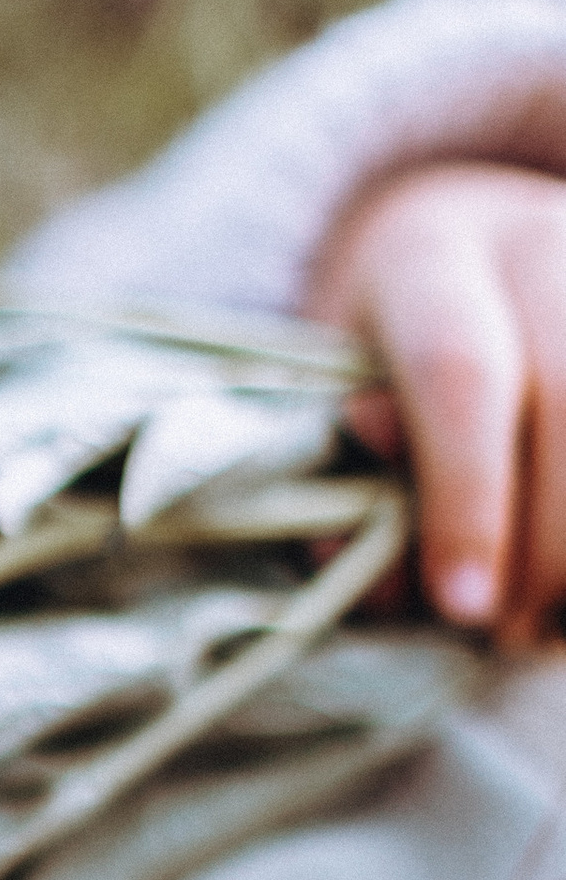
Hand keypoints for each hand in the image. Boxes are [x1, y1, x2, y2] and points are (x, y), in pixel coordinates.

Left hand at [306, 160, 565, 632]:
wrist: (472, 253)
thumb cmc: (387, 356)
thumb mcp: (336, 405)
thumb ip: (351, 485)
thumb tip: (389, 569)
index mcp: (429, 256)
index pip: (456, 375)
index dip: (465, 501)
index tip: (463, 607)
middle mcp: (539, 246)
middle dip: (549, 544)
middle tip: (511, 633)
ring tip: (553, 623)